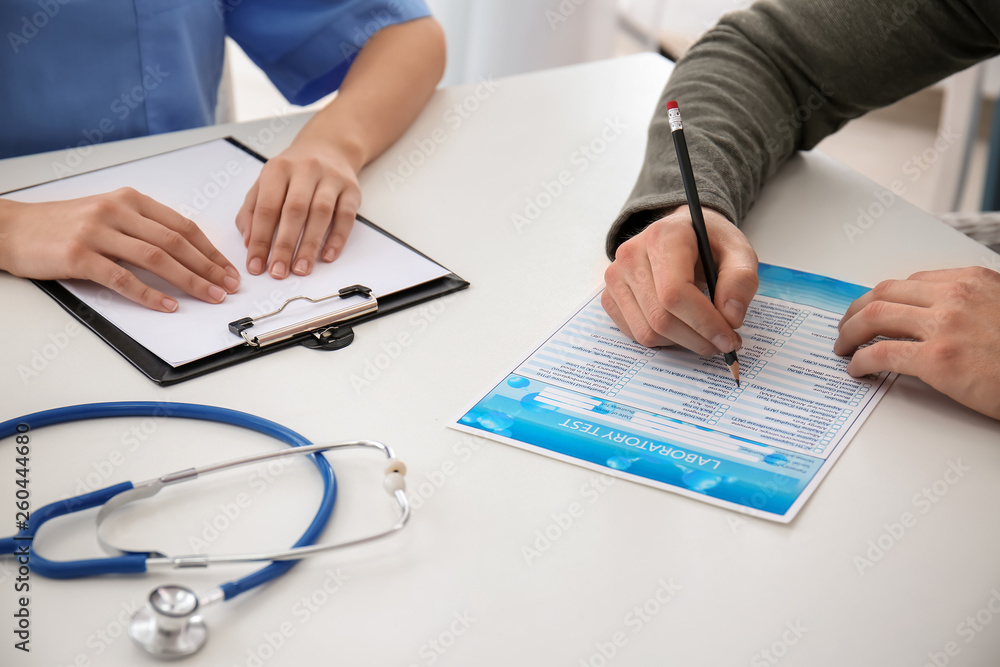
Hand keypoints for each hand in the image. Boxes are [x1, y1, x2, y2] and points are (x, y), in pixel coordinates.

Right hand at [0, 188, 238, 311]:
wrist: (12, 228)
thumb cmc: (62, 225)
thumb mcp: (109, 215)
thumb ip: (143, 228)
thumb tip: (187, 253)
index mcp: (131, 200)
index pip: (183, 226)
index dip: (210, 250)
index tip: (228, 269)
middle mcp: (117, 210)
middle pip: (176, 242)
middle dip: (208, 267)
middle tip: (228, 286)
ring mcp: (98, 232)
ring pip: (156, 258)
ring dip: (189, 281)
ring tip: (209, 296)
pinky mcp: (80, 255)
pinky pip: (123, 278)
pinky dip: (150, 294)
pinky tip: (169, 305)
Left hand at [235, 135, 361, 279]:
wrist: (329, 147)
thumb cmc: (294, 171)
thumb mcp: (266, 182)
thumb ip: (252, 210)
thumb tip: (248, 242)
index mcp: (278, 169)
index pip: (266, 207)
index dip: (259, 239)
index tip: (256, 264)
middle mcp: (305, 170)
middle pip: (294, 211)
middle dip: (284, 245)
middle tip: (278, 271)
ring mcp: (331, 179)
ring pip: (321, 214)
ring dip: (310, 245)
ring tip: (301, 269)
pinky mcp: (351, 190)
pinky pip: (346, 216)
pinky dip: (337, 238)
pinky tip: (327, 256)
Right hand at [602, 206, 758, 355]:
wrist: (681, 234)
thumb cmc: (708, 243)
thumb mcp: (738, 251)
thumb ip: (741, 280)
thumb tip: (730, 318)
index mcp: (662, 237)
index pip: (674, 293)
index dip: (704, 323)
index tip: (729, 339)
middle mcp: (631, 255)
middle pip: (661, 318)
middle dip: (697, 339)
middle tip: (723, 342)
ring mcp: (615, 277)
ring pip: (647, 333)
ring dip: (682, 342)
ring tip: (703, 332)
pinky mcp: (610, 296)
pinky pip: (635, 334)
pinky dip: (663, 340)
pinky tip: (681, 325)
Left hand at [834, 266, 999, 418]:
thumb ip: (974, 305)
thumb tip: (940, 317)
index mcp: (972, 281)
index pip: (910, 282)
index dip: (882, 297)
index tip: (871, 309)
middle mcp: (955, 296)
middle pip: (883, 294)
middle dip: (856, 311)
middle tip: (845, 327)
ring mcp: (945, 326)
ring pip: (874, 317)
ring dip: (849, 333)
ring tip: (842, 347)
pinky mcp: (938, 359)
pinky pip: (881, 354)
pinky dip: (860, 361)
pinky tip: (856, 369)